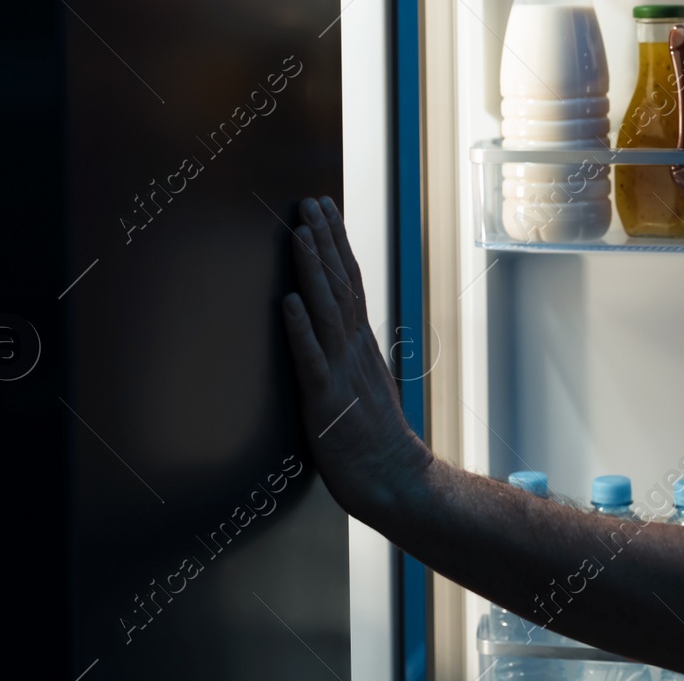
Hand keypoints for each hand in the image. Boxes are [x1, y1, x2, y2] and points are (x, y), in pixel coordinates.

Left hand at [282, 195, 429, 520]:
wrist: (395, 480)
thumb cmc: (373, 438)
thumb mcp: (361, 383)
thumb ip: (348, 351)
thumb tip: (332, 321)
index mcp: (361, 344)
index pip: (349, 281)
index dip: (336, 243)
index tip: (325, 207)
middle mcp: (354, 350)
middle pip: (340, 285)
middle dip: (325, 240)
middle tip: (312, 202)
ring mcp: (343, 373)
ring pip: (327, 311)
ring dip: (313, 270)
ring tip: (301, 234)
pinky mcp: (327, 402)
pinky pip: (312, 360)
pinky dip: (301, 329)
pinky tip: (289, 303)